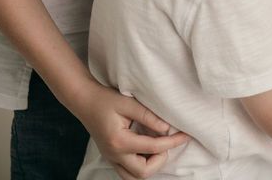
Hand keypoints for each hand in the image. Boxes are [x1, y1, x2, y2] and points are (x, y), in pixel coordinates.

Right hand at [71, 79, 187, 179]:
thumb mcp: (129, 103)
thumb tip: (167, 129)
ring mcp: (111, 159)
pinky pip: (128, 172)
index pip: (153, 148)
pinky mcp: (111, 157)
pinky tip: (148, 149)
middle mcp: (114, 155)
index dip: (173, 142)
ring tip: (157, 147)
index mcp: (119, 142)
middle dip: (160, 159)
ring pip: (134, 177)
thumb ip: (149, 116)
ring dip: (150, 166)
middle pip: (142, 172)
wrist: (85, 102)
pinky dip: (141, 165)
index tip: (186, 135)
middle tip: (166, 142)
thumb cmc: (106, 100)